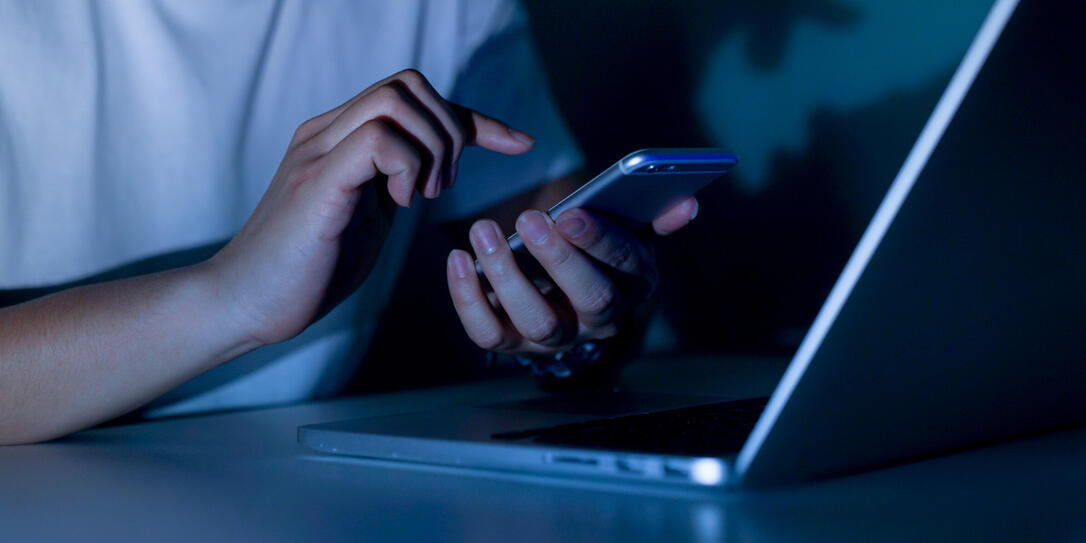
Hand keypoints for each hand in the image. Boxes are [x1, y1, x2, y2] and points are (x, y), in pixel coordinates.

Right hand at [209, 69, 534, 344]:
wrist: (246, 302)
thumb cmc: (307, 266)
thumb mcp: (370, 215)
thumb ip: (396, 183)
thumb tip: (435, 170)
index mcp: (342, 138)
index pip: (417, 100)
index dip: (476, 119)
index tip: (520, 144)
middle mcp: (328, 132)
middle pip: (409, 84)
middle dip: (449, 130)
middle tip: (441, 190)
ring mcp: (320, 152)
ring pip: (396, 100)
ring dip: (431, 149)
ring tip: (422, 197)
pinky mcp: (317, 182)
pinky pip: (377, 139)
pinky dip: (407, 167)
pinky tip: (400, 204)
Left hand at [447, 197, 698, 354]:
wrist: (566, 300)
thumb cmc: (595, 254)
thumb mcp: (629, 233)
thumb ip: (652, 217)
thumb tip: (686, 203)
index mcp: (632, 284)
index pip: (624, 265)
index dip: (599, 239)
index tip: (572, 213)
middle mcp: (598, 319)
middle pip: (587, 297)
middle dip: (558, 259)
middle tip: (528, 220)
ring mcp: (554, 336)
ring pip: (535, 319)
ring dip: (505, 275)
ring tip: (481, 231)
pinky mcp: (513, 344)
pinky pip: (488, 333)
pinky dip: (467, 299)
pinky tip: (457, 259)